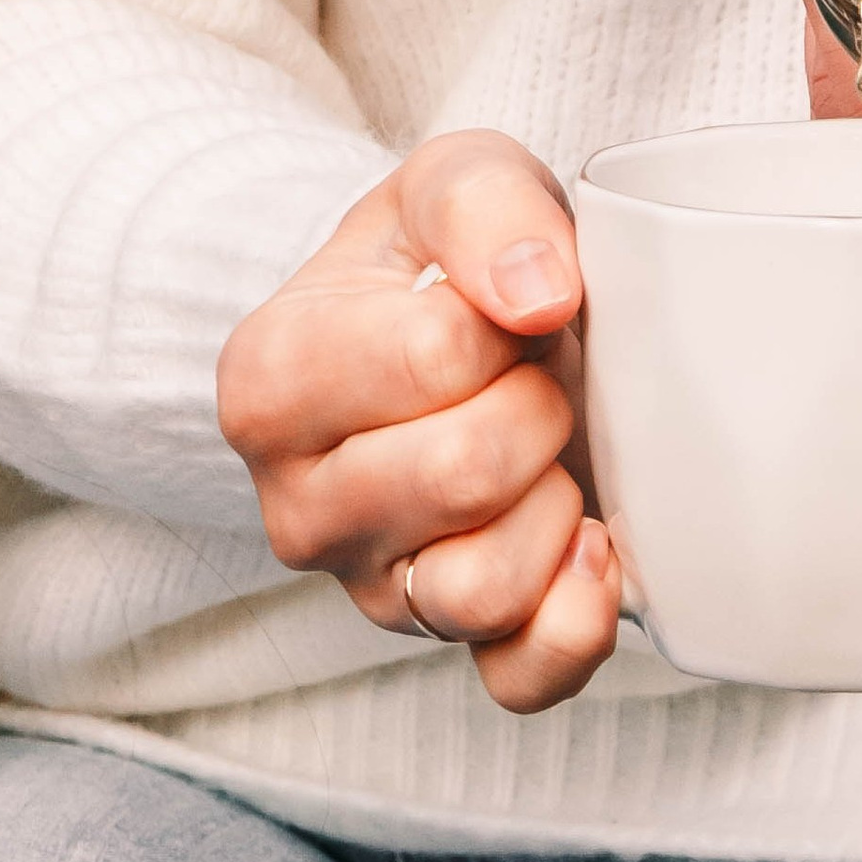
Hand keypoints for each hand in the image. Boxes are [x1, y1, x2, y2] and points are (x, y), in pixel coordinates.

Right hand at [217, 132, 620, 713]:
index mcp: (268, 383)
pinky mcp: (445, 647)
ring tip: (548, 453)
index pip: (433, 356)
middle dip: (538, 408)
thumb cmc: (448, 266)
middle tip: (536, 376)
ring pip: (480, 590)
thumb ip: (485, 204)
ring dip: (554, 507)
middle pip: (460, 476)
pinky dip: (578, 620)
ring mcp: (367, 590)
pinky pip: (518, 678)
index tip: (509, 306)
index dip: (513, 320)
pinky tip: (592, 544)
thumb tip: (540, 295)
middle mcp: (296, 507)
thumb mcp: (453, 182)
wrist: (461, 343)